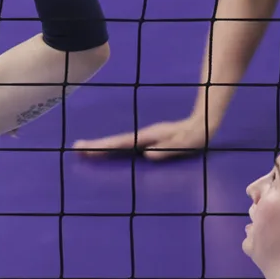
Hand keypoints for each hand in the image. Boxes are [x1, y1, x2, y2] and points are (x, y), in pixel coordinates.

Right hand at [74, 114, 211, 160]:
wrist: (203, 122)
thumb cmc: (197, 136)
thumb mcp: (187, 143)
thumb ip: (169, 149)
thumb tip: (147, 156)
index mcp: (149, 137)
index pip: (122, 143)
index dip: (104, 147)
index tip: (86, 150)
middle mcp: (144, 136)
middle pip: (115, 141)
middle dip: (95, 146)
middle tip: (75, 149)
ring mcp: (145, 138)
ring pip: (119, 142)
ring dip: (102, 146)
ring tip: (84, 151)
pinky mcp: (148, 141)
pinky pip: (126, 145)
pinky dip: (113, 148)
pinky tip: (107, 152)